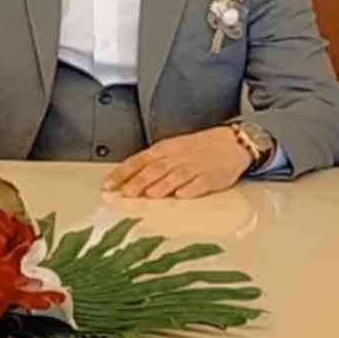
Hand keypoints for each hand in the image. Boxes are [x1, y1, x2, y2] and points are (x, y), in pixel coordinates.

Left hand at [102, 126, 250, 198]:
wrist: (231, 142)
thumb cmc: (195, 148)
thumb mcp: (169, 150)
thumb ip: (149, 164)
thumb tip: (125, 180)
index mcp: (163, 149)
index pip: (138, 161)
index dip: (122, 173)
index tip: (108, 185)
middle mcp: (177, 157)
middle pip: (155, 169)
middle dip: (139, 181)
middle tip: (126, 192)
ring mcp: (195, 166)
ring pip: (176, 175)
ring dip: (162, 185)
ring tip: (150, 194)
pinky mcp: (212, 177)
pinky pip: (200, 183)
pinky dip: (190, 189)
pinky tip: (182, 195)